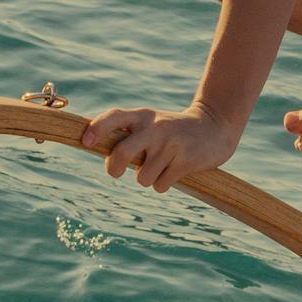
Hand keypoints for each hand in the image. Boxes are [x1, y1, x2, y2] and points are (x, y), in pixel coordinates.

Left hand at [80, 103, 242, 192]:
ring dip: (148, 178)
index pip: (114, 116)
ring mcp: (170, 144)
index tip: (86, 142)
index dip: (97, 129)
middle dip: (115, 168)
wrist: (215, 127)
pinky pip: (160, 186)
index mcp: (142, 116)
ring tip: (162, 166)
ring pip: (142, 178)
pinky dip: (164, 184)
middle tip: (117, 171)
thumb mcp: (151, 123)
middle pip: (121, 154)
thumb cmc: (172, 131)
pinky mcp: (185, 161)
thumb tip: (95, 149)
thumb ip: (127, 134)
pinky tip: (175, 170)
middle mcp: (154, 127)